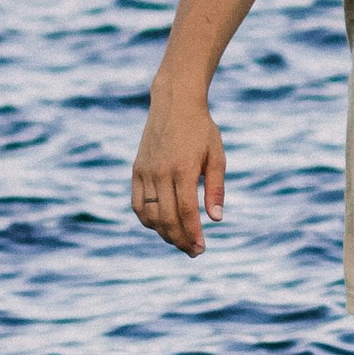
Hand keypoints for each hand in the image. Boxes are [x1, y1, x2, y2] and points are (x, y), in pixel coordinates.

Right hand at [132, 95, 225, 253]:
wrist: (174, 103)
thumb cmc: (201, 130)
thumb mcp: (216, 156)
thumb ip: (215, 188)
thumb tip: (216, 219)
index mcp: (183, 169)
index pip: (186, 212)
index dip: (193, 234)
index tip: (202, 248)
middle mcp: (161, 173)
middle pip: (167, 218)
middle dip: (180, 240)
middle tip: (193, 251)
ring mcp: (146, 172)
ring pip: (150, 215)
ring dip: (164, 233)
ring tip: (179, 241)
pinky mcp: (137, 170)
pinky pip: (137, 204)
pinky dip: (147, 220)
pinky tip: (160, 226)